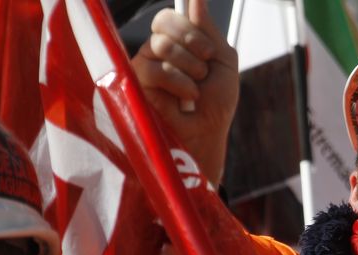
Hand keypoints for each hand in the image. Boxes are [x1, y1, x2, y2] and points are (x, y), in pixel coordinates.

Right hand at [132, 0, 238, 183]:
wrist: (207, 134)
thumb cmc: (216, 104)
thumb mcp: (223, 63)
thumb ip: (209, 31)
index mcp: (177, 42)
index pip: (169, 16)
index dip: (189, 28)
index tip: (208, 52)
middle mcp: (156, 51)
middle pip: (162, 21)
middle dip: (190, 44)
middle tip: (203, 70)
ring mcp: (143, 66)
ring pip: (159, 45)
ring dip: (187, 69)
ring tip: (195, 91)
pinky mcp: (134, 85)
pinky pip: (151, 68)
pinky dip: (176, 83)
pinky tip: (184, 100)